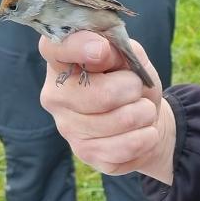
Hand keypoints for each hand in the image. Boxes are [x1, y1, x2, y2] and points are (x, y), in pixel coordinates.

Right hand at [38, 30, 175, 181]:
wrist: (144, 120)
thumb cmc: (131, 82)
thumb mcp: (130, 57)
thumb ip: (117, 48)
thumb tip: (102, 50)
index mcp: (62, 62)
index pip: (54, 48)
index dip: (78, 47)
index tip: (103, 50)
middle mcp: (56, 95)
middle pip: (100, 93)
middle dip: (133, 89)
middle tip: (136, 89)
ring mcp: (67, 127)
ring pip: (120, 121)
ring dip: (144, 114)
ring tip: (142, 111)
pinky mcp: (85, 153)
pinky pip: (126, 146)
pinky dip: (146, 137)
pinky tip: (142, 132)